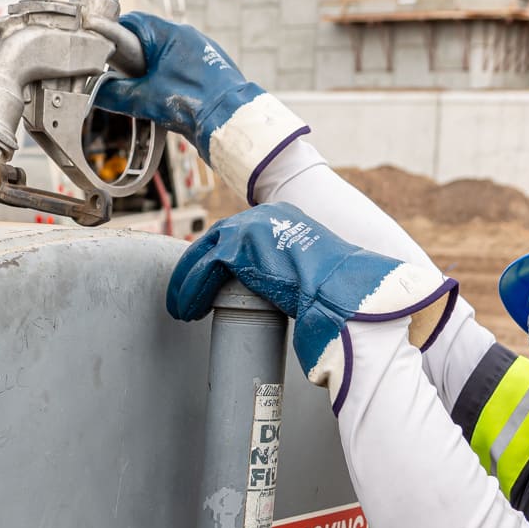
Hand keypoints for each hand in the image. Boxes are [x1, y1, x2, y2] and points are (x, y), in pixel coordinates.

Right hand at [93, 12, 308, 201]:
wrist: (232, 122)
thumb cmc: (193, 103)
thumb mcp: (145, 99)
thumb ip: (115, 94)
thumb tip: (93, 92)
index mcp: (170, 33)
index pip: (132, 23)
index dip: (112, 34)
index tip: (99, 50)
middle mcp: (187, 36)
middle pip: (147, 38)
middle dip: (130, 57)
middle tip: (119, 76)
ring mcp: (200, 50)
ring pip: (163, 53)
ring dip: (149, 69)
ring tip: (143, 90)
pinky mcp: (208, 67)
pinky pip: (179, 65)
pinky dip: (167, 77)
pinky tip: (164, 96)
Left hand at [167, 204, 457, 413]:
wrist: (347, 297)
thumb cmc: (340, 298)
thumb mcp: (315, 278)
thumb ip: (299, 278)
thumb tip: (301, 300)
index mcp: (287, 220)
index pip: (241, 236)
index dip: (221, 262)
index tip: (210, 286)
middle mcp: (268, 216)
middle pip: (218, 240)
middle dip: (198, 270)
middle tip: (188, 300)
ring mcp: (253, 226)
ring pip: (205, 253)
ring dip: (188, 284)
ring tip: (182, 311)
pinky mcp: (240, 244)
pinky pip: (204, 266)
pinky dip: (190, 289)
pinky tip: (186, 310)